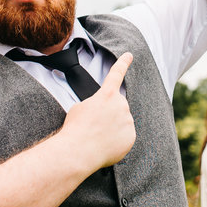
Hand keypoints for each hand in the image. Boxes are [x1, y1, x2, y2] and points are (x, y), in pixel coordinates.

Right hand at [61, 53, 135, 170]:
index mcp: (106, 94)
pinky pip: (125, 136)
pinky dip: (117, 140)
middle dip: (109, 113)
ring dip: (113, 127)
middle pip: (118, 106)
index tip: (129, 55)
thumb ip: (96, 104)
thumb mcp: (81, 107)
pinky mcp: (131, 136)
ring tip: (98, 137)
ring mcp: (127, 121)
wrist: (79, 151)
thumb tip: (104, 112)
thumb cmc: (75, 128)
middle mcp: (120, 105)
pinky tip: (105, 145)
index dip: (123, 63)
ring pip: (122, 121)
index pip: (116, 74)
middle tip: (95, 125)